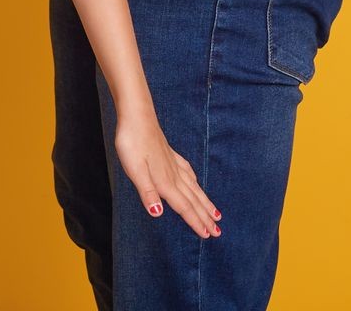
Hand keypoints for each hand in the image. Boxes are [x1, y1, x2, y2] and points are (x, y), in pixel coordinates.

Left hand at [114, 114, 221, 238]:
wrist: (136, 116)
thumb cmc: (132, 143)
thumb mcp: (135, 170)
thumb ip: (147, 192)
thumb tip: (159, 214)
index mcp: (165, 181)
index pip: (184, 207)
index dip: (196, 222)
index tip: (209, 234)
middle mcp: (173, 174)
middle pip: (193, 200)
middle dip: (206, 216)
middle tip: (219, 231)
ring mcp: (174, 164)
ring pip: (194, 187)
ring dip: (205, 202)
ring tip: (216, 212)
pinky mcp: (170, 155)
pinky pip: (188, 173)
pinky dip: (195, 183)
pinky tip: (196, 182)